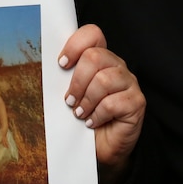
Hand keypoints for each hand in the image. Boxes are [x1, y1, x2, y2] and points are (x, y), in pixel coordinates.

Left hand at [58, 24, 144, 178]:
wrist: (100, 149)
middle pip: (94, 57)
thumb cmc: (83, 118)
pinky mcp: (137, 102)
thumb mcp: (69, 94)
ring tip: (80, 113)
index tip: (61, 64)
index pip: (93, 34)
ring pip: (103, 80)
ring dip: (86, 100)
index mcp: (100, 58)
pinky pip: (113, 103)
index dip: (75, 45)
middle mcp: (117, 66)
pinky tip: (93, 122)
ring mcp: (129, 83)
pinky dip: (98, 115)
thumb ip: (63, 78)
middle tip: (69, 100)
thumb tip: (45, 67)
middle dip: (77, 81)